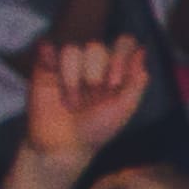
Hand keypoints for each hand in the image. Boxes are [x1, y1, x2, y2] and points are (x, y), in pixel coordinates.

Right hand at [19, 36, 150, 168]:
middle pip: (96, 46)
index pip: (122, 44)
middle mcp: (93, 65)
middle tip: (92, 97)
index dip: (120, 57)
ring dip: (73, 79)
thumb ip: (136, 80)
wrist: (63, 144)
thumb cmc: (96, 129)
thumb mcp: (124, 108)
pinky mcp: (45, 67)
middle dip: (96, 73)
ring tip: (72, 101)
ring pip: (73, 49)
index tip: (114, 83)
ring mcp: (69, 65)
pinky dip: (51, 59)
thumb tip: (142, 50)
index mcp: (115, 71)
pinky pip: (49, 50)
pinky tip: (51, 71)